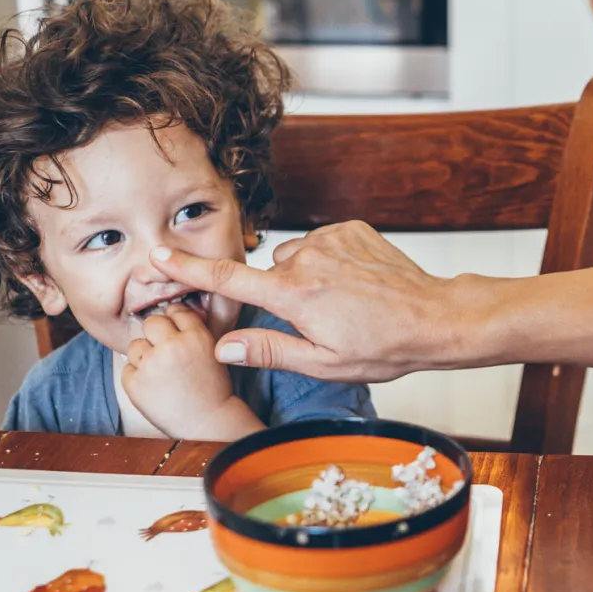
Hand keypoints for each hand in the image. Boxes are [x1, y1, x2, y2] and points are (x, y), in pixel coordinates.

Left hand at [121, 307, 264, 440]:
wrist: (207, 423)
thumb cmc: (211, 389)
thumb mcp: (211, 351)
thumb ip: (192, 332)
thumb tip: (169, 312)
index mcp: (195, 336)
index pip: (176, 311)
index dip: (173, 321)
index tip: (173, 332)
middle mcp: (172, 346)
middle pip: (151, 322)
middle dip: (155, 335)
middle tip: (163, 351)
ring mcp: (151, 365)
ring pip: (135, 345)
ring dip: (144, 356)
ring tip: (160, 374)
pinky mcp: (135, 383)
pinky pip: (127, 369)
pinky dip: (137, 377)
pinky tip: (153, 388)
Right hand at [150, 221, 458, 381]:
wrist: (433, 317)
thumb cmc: (382, 347)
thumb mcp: (321, 362)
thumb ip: (267, 350)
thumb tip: (223, 347)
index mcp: (293, 296)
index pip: (228, 281)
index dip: (188, 269)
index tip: (159, 255)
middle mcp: (306, 260)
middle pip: (269, 275)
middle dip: (282, 295)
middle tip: (320, 320)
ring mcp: (329, 240)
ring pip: (296, 259)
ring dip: (308, 278)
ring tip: (343, 303)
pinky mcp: (349, 229)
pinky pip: (322, 244)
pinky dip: (330, 262)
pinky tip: (355, 283)